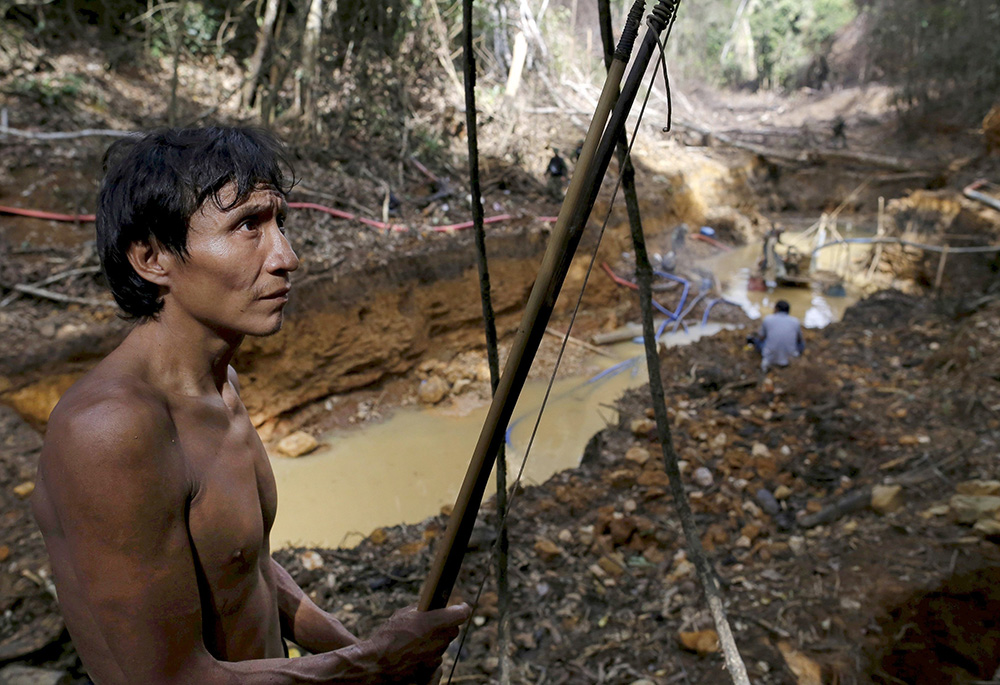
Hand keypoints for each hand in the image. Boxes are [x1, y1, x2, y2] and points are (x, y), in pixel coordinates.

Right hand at [346, 603, 469, 682]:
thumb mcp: (403, 614)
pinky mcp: (431, 671)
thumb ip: (421, 610)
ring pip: (442, 645)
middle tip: (431, 625)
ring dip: (434, 642)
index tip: (461, 607)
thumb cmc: (388, 636)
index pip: (462, 613)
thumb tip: (428, 608)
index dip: (462, 609)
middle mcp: (441, 640)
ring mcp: (437, 657)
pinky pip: (434, 660)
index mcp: (436, 622)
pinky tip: (413, 654)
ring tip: (415, 642)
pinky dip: (427, 656)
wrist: (377, 663)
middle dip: (444, 627)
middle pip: (452, 631)